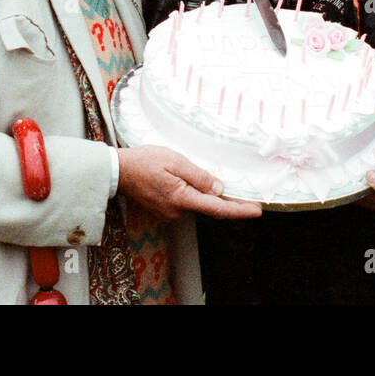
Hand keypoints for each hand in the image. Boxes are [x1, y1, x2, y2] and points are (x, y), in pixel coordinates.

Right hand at [117, 145, 261, 220]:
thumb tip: (219, 188)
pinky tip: (184, 180)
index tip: (257, 211)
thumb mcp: (175, 161)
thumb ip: (199, 176)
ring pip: (196, 203)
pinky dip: (191, 194)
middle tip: (241, 191)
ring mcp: (169, 213)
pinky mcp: (164, 211)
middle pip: (208, 206)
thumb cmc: (144, 161)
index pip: (217, 208)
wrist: (117, 171)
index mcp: (181, 198)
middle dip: (224, 198)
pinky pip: (185, 203)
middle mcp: (177, 211)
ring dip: (203, 192)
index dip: (239, 210)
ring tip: (193, 172)